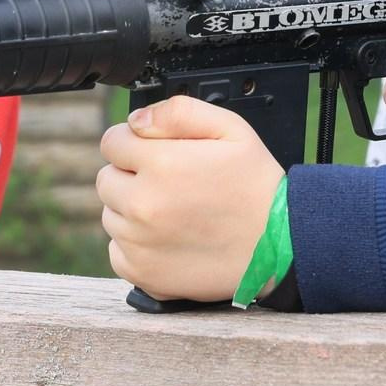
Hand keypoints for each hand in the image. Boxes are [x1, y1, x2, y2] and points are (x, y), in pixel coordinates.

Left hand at [98, 97, 285, 300]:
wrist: (279, 247)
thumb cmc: (257, 187)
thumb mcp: (231, 130)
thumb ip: (179, 112)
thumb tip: (137, 120)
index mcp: (160, 164)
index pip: (112, 142)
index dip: (135, 142)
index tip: (156, 153)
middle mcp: (142, 205)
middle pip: (107, 179)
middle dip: (131, 176)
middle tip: (170, 185)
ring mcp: (139, 243)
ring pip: (111, 215)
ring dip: (132, 210)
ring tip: (174, 213)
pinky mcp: (143, 273)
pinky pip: (117, 251)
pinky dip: (136, 245)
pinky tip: (168, 239)